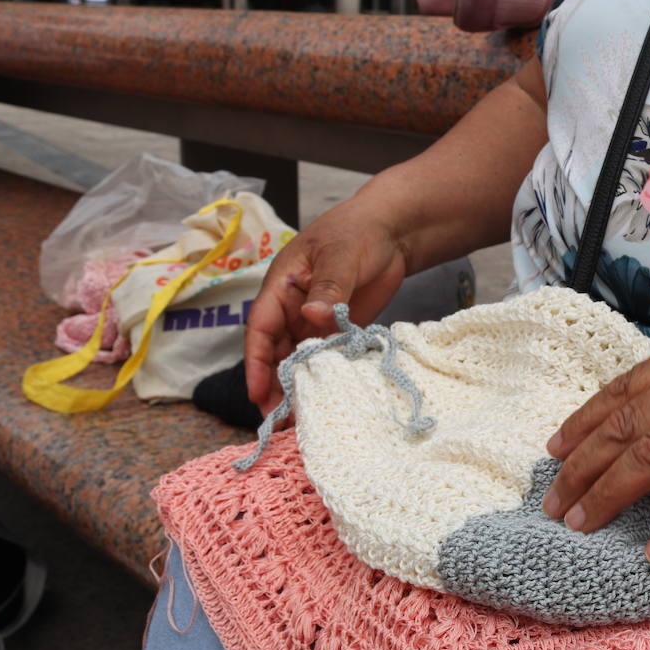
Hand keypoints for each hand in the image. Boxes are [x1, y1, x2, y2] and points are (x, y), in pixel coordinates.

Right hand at [244, 197, 409, 413]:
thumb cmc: (357, 232)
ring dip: (298, 385)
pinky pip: (327, 358)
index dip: (256, 362)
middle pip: (276, 351)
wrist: (393, 230)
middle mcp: (293, 308)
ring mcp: (316, 321)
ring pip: (299, 359)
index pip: (260, 328)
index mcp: (281, 286)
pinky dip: (324, 378)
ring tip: (299, 418)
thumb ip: (328, 288)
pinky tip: (327, 400)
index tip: (258, 392)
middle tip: (278, 418)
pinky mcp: (339, 330)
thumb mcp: (340, 256)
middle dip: (274, 384)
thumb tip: (313, 316)